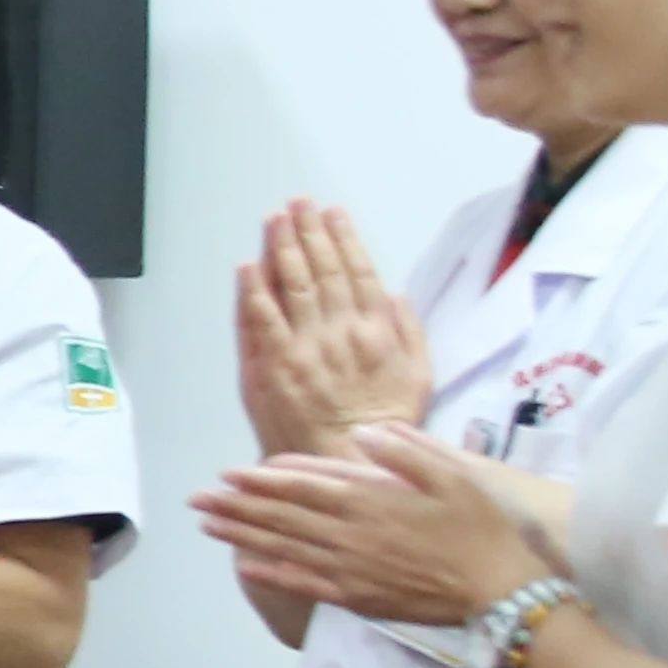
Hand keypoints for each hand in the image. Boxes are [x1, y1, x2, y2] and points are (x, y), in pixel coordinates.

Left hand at [193, 419, 547, 628]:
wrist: (500, 589)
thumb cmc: (479, 526)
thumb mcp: (452, 474)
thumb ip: (404, 450)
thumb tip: (361, 433)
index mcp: (370, 500)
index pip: (303, 486)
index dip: (263, 479)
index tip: (230, 472)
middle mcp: (349, 534)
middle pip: (282, 516)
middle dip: (237, 505)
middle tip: (198, 497)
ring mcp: (350, 568)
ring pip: (284, 548)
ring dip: (243, 535)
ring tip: (208, 525)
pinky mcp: (357, 596)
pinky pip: (305, 583)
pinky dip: (273, 574)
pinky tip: (246, 567)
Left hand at [235, 201, 428, 456]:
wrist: (345, 464)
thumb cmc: (384, 426)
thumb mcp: (419, 376)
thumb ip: (409, 331)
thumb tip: (395, 293)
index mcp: (377, 331)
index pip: (358, 271)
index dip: (342, 238)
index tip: (332, 213)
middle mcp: (340, 333)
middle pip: (321, 270)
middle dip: (307, 232)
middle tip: (297, 203)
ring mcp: (303, 348)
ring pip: (290, 286)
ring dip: (280, 248)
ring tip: (274, 219)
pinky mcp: (272, 367)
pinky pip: (260, 320)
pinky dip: (253, 290)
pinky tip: (248, 265)